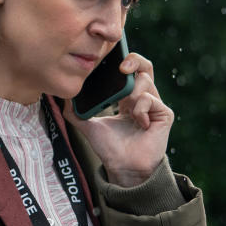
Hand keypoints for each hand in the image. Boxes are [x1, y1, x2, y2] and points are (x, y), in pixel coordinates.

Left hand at [63, 52, 172, 186]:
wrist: (122, 167)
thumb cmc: (109, 148)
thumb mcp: (88, 125)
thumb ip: (75, 110)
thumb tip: (61, 96)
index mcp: (127, 98)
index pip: (129, 70)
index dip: (121, 60)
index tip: (108, 57)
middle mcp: (143, 98)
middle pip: (144, 66)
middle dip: (134, 60)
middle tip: (121, 66)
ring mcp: (154, 105)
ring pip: (146, 80)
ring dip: (132, 91)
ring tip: (125, 107)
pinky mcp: (164, 114)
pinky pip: (150, 99)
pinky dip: (140, 107)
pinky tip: (138, 122)